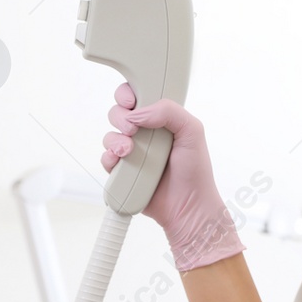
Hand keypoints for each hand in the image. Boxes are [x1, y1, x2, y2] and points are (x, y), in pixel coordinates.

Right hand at [102, 81, 244, 270]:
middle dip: (120, 117)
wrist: (188, 207)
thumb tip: (138, 113)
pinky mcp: (123, 171)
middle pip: (118, 113)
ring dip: (115, 140)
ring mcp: (133, 152)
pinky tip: (120, 162)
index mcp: (161, 119)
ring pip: (109, 135)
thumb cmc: (195, 171)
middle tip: (132, 130)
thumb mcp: (192, 131)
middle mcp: (145, 133)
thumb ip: (169, 111)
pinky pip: (106, 158)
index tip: (130, 101)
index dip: (128, 94)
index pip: (137, 96)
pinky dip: (109, 158)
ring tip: (129, 151)